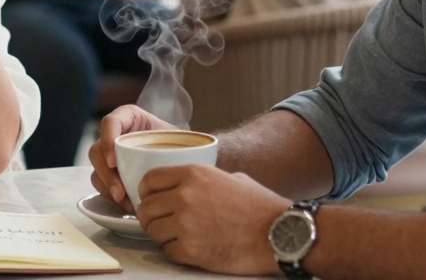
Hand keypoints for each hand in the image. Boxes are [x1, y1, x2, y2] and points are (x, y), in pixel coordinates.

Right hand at [88, 104, 175, 211]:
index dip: (107, 140)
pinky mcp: (111, 174)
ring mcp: (111, 156)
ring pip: (96, 170)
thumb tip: (204, 143)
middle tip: (119, 192)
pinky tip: (127, 206)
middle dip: (106, 173)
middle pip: (97, 150)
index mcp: (130, 118)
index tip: (114, 161)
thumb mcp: (180, 135)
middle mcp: (116, 135)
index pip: (110, 123)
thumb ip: (184, 138)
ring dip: (107, 188)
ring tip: (125, 203)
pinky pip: (102, 185)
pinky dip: (111, 197)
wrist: (183, 158)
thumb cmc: (182, 143)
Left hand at [138, 164, 286, 275]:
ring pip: (153, 232)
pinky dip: (176, 253)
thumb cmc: (260, 207)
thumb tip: (188, 186)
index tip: (151, 200)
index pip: (149, 180)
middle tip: (163, 224)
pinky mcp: (191, 249)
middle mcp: (185, 195)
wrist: (279, 232)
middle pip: (146, 208)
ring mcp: (186, 223)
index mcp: (193, 173)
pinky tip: (192, 249)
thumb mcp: (231, 177)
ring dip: (162, 236)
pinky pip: (167, 252)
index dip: (146, 193)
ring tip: (180, 237)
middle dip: (152, 218)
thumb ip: (203, 180)